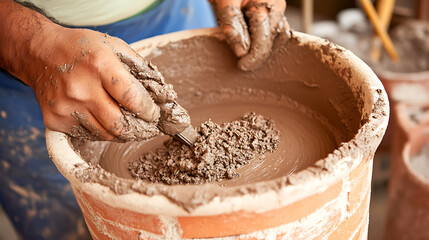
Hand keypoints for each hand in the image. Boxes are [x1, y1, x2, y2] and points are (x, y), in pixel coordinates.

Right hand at [31, 28, 165, 140]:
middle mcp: (81, 88)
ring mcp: (66, 107)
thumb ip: (138, 66)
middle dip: (137, 128)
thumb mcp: (113, 45)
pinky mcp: (54, 120)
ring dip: (119, 131)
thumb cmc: (81, 49)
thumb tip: (161, 91)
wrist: (39, 52)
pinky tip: (99, 117)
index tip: (153, 114)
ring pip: (105, 135)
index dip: (148, 111)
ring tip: (123, 121)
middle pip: (119, 125)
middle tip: (144, 125)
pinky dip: (98, 130)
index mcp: (100, 66)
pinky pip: (87, 135)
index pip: (132, 99)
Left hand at [210, 0, 288, 70]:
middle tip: (244, 67)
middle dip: (259, 55)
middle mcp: (276, 6)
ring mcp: (277, 11)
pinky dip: (268, 45)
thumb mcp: (224, 2)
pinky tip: (257, 52)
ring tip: (250, 61)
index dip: (255, 55)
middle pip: (272, 38)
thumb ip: (233, 25)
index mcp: (266, 3)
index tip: (242, 66)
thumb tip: (241, 51)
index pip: (263, 35)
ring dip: (265, 51)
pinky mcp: (274, 15)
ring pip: (278, 38)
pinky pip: (277, 34)